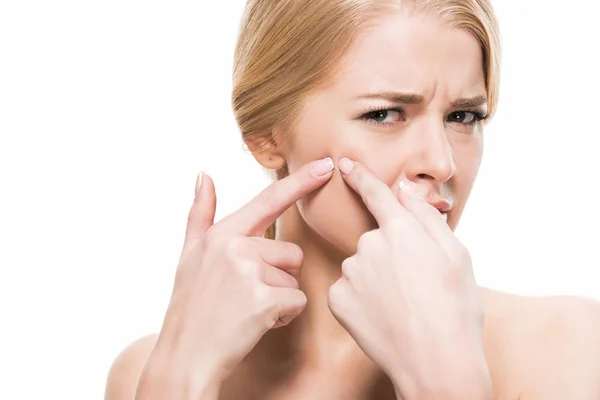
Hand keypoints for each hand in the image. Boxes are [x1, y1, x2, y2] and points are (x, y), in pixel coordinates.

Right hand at [138, 157, 333, 398]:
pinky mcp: (264, 300)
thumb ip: (200, 214)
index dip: (301, 182)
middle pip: (291, 252)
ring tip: (249, 309)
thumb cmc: (190, 306)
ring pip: (295, 278)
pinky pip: (297, 302)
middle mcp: (236, 247)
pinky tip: (257, 323)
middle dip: (279, 275)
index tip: (327, 165)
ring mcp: (250, 273)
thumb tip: (203, 175)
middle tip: (247, 295)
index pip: (269, 201)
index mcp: (223, 233)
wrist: (185, 356)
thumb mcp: (189, 255)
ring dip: (281, 297)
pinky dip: (284, 316)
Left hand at [327, 158, 490, 399]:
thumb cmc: (456, 309)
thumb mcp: (457, 256)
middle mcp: (370, 244)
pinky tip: (381, 316)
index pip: (376, 194)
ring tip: (401, 305)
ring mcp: (350, 273)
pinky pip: (347, 289)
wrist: (436, 363)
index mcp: (402, 229)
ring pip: (361, 265)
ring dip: (375, 278)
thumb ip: (427, 218)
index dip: (360, 176)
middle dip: (390, 253)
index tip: (344, 164)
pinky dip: (361, 299)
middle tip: (415, 285)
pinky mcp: (336, 298)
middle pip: (375, 238)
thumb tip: (406, 192)